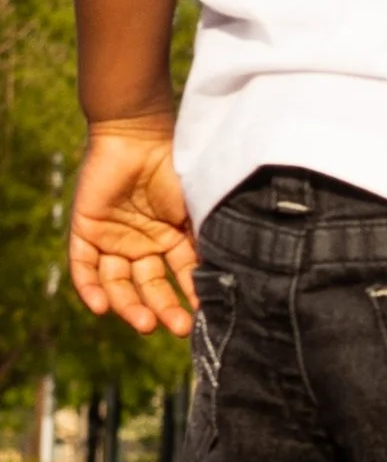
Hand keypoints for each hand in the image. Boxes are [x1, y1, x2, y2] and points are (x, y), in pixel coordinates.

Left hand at [68, 127, 196, 336]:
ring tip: (145, 324)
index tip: (205, 315)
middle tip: (177, 327)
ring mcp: (113, 238)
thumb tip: (228, 279)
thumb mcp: (196, 208)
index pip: (181, 276)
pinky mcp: (86, 230)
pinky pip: (84, 268)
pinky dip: (90, 289)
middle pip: (149, 286)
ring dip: (129, 306)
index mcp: (171, 237)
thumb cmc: (175, 167)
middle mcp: (142, 243)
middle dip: (164, 309)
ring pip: (118, 283)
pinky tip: (101, 307)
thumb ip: (204, 241)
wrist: (138, 133)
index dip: (192, 296)